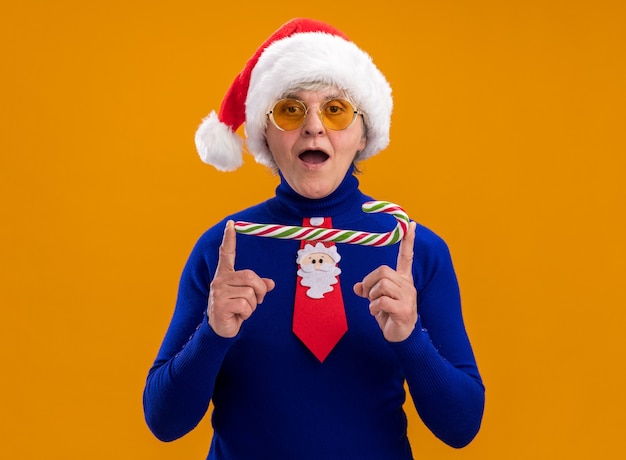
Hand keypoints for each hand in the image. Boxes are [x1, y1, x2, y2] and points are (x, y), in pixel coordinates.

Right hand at [208, 220, 274, 337]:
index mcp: (225, 275)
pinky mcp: (220, 305)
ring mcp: (218, 292)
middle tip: (258, 300)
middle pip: (250, 277)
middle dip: (260, 290)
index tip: (232, 223)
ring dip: (252, 305)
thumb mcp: (247, 296)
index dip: (229, 238)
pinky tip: (238, 316)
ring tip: (242, 310)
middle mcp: (219, 280)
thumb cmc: (234, 310)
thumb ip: (258, 287)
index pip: (226, 253)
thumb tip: (271, 283)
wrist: (220, 329)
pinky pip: (245, 304)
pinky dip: (247, 313)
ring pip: (249, 293)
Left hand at [353, 221, 417, 341]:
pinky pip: (382, 301)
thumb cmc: (390, 315)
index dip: (408, 241)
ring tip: (375, 306)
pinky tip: (377, 313)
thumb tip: (357, 286)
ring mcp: (408, 297)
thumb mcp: (376, 300)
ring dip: (371, 296)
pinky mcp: (404, 309)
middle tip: (368, 295)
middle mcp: (407, 285)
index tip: (411, 224)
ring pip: (381, 285)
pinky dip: (374, 307)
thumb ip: (368, 290)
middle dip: (370, 282)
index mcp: (403, 279)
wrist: (402, 336)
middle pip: (383, 271)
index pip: (406, 256)